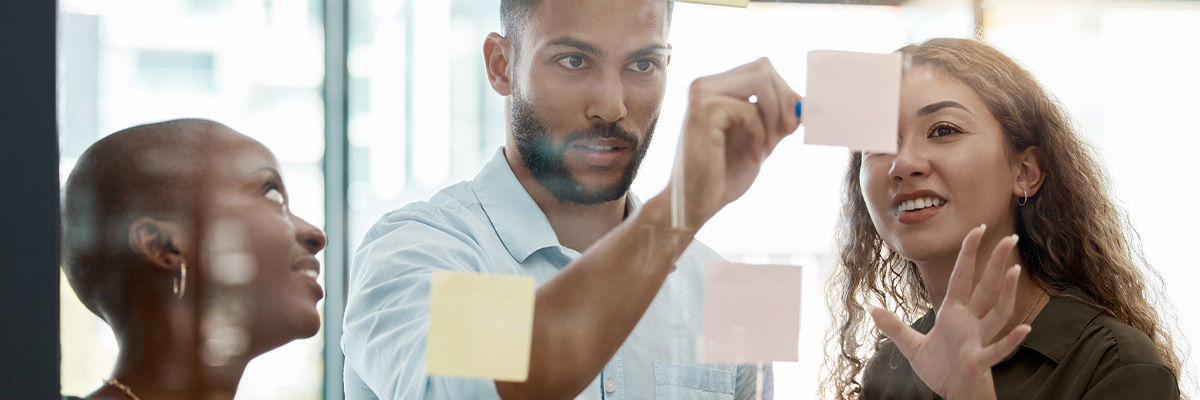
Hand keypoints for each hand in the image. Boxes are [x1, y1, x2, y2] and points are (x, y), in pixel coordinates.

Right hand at [666, 58, 800, 229]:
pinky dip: (760, 135)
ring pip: (759, 80)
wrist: (697, 202)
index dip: (786, 92)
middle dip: (784, 100)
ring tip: (768, 146)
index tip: (795, 123)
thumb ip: (780, 118)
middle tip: (789, 131)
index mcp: (716, 87)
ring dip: (774, 115)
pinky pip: (750, 110)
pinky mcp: (703, 110)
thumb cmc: (724, 174)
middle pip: (763, 67)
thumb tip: (810, 101)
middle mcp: (705, 84)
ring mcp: (701, 94)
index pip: (763, 69)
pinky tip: (754, 157)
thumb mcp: (762, 139)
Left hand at [870, 225, 1030, 399]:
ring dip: (1007, 293)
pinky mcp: (979, 362)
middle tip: (1011, 237)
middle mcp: (970, 323)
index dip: (968, 254)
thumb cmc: (940, 369)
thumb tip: (872, 308)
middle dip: (996, 263)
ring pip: (997, 313)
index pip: (962, 278)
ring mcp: (977, 341)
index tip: (977, 229)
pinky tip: (1025, 329)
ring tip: (1015, 271)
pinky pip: (998, 350)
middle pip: (986, 288)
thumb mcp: (911, 346)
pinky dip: (1010, 341)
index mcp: (954, 314)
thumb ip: (894, 327)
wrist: (952, 395)